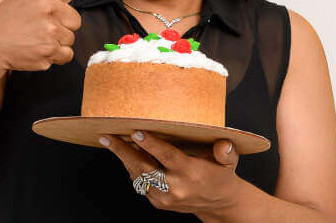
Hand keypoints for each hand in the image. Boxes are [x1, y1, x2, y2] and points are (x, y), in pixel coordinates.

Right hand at [0, 0, 119, 71]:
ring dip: (58, 41)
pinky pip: (64, 56)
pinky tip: (37, 49)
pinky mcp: (49, 54)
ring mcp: (51, 34)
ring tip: (35, 38)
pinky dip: (54, 55)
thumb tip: (70, 8)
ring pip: (71, 39)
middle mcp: (51, 12)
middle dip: (63, 25)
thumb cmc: (6, 19)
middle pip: (76, 21)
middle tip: (41, 26)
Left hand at [100, 131, 240, 214]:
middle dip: (123, 151)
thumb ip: (226, 152)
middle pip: (144, 168)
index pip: (168, 157)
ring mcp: (165, 197)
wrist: (218, 204)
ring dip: (123, 159)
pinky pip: (140, 184)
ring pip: (138, 176)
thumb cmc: (221, 175)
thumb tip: (223, 144)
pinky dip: (132, 169)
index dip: (151, 145)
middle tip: (106, 136)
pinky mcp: (159, 203)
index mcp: (191, 173)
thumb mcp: (229, 162)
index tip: (136, 132)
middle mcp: (175, 187)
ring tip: (110, 141)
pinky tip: (126, 154)